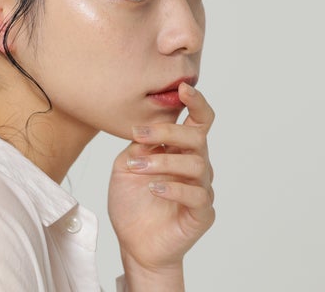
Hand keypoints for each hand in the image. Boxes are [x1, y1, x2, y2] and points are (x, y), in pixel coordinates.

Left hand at [108, 82, 214, 279]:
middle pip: (196, 137)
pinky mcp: (202, 213)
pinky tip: (153, 188)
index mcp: (180, 149)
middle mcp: (195, 165)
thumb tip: (144, 129)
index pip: (197, 120)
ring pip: (196, 164)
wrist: (134, 241)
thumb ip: (138, 146)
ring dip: (163, 161)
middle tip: (138, 133)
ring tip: (136, 167)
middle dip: (167, 131)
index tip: (182, 87)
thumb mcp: (126, 165)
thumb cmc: (132, 200)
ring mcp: (201, 189)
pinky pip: (197, 195)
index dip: (195, 102)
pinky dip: (174, 188)